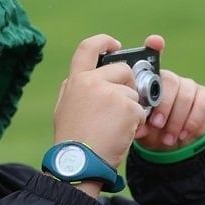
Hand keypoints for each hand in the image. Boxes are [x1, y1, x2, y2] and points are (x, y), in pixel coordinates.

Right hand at [53, 34, 147, 170]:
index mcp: (76, 80)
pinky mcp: (127, 107)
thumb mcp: (64, 108)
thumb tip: (88, 78)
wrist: (78, 163)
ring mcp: (111, 93)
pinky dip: (136, 123)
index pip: (88, 47)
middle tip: (120, 107)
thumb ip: (77, 89)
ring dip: (131, 110)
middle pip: (123, 70)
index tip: (115, 45)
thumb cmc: (72, 140)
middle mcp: (92, 81)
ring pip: (134, 94)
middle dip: (128, 86)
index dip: (104, 42)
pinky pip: (140, 110)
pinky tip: (121, 134)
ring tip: (114, 127)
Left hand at [132, 34, 204, 151]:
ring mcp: (189, 86)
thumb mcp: (141, 127)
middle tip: (157, 124)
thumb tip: (135, 123)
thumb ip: (138, 122)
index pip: (152, 59)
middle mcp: (170, 79)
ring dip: (177, 119)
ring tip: (168, 137)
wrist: (174, 144)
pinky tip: (183, 134)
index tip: (155, 42)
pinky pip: (203, 104)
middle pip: (170, 81)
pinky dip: (192, 121)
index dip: (154, 46)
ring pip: (186, 94)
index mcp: (151, 82)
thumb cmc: (153, 130)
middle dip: (164, 105)